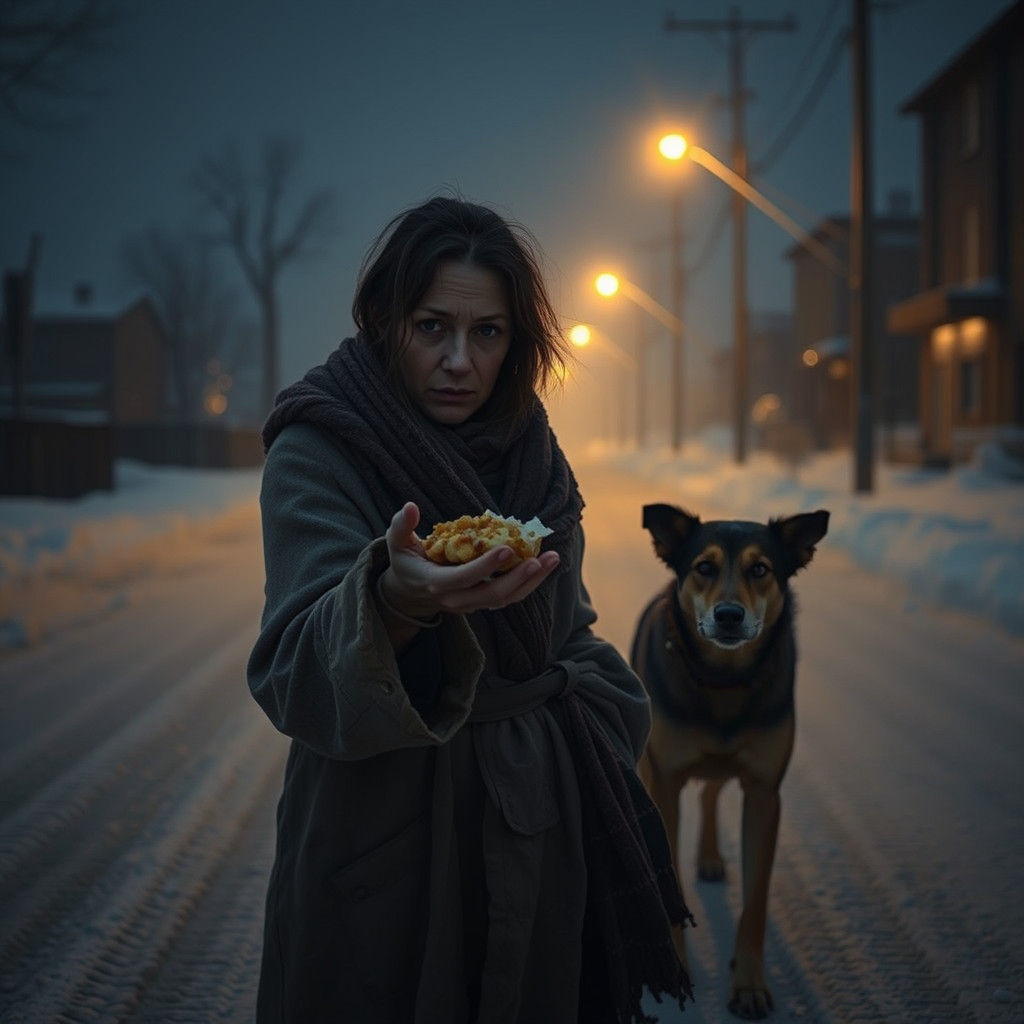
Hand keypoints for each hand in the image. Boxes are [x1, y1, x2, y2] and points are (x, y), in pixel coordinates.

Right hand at [381, 502, 559, 618]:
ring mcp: (472, 604)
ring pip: (506, 598)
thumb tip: (410, 506)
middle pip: (493, 594)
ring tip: (552, 559)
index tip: (505, 549)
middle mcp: (456, 600)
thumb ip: (401, 526)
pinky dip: (529, 583)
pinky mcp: (483, 602)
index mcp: (435, 584)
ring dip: (532, 581)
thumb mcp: (396, 544)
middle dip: (519, 577)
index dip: (485, 566)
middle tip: (540, 558)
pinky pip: (510, 597)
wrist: (409, 594)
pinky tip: (544, 564)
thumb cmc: (404, 562)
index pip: (463, 578)